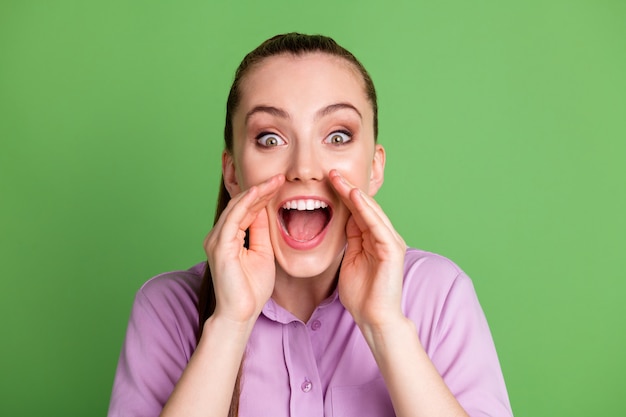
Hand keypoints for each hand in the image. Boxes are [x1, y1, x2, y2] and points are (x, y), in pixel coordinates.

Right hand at [203, 174, 284, 323]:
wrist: (240, 314)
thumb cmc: (251, 289)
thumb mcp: (263, 253)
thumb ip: (261, 231)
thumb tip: (265, 211)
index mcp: (228, 237)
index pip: (245, 210)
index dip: (262, 196)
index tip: (280, 184)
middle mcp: (219, 235)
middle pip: (241, 205)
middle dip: (261, 190)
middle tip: (280, 177)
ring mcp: (217, 240)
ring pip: (237, 207)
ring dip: (256, 192)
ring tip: (275, 181)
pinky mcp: (220, 246)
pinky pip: (234, 218)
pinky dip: (247, 204)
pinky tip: (259, 193)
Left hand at [329, 169, 406, 327]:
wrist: (374, 318)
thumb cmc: (361, 295)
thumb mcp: (351, 259)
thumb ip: (352, 240)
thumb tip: (346, 220)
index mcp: (374, 239)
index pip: (358, 211)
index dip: (343, 195)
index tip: (327, 181)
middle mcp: (385, 237)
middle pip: (364, 206)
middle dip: (347, 188)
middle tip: (331, 172)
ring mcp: (390, 242)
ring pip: (371, 211)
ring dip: (354, 193)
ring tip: (339, 178)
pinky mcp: (392, 249)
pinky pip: (376, 224)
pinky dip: (365, 210)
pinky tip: (354, 197)